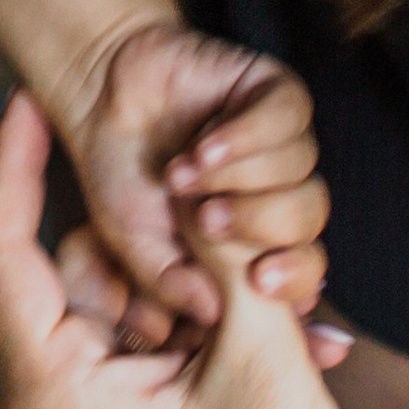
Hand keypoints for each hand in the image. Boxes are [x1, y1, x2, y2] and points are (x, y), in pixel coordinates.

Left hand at [0, 96, 386, 408]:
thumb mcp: (260, 357)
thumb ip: (223, 253)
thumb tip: (194, 173)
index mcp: (46, 396)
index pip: (0, 249)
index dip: (13, 165)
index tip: (27, 98)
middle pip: (79, 277)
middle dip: (162, 256)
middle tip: (241, 278)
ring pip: (117, 312)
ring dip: (195, 302)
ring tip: (283, 334)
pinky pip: (135, 358)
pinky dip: (196, 343)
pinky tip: (282, 357)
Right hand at [60, 22, 329, 338]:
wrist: (101, 102)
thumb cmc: (124, 180)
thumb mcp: (136, 247)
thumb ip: (172, 284)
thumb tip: (214, 313)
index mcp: (260, 243)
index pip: (304, 273)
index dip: (294, 281)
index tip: (260, 282)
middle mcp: (281, 195)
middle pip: (307, 222)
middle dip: (255, 225)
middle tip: (202, 221)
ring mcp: (285, 145)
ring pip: (299, 172)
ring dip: (237, 180)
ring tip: (179, 176)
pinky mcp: (277, 96)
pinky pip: (288, 119)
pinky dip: (246, 138)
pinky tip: (202, 146)